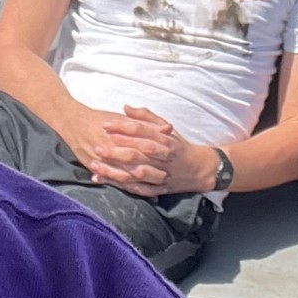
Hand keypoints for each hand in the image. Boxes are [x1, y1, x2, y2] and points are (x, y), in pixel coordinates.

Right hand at [62, 104, 170, 192]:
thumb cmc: (101, 118)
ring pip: (124, 176)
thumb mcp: (124, 118)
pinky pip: (111, 180)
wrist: (73, 121)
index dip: (158, 155)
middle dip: (151, 173)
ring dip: (140, 183)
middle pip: (135, 164)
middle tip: (166, 178)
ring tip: (154, 189)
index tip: (171, 160)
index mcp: (121, 135)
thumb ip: (146, 122)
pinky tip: (134, 191)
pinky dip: (123, 186)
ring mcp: (102, 160)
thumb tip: (169, 128)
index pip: (143, 147)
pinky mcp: (94, 167)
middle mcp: (112, 149)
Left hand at [93, 106, 219, 197]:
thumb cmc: (179, 146)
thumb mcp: (166, 128)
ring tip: (97, 166)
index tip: (105, 124)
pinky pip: (140, 189)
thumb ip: (146, 117)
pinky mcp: (160, 189)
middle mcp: (164, 157)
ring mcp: (162, 174)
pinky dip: (123, 187)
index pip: (142, 131)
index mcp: (165, 140)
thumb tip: (125, 107)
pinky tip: (107, 182)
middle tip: (97, 147)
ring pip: (137, 173)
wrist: (201, 169)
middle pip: (138, 152)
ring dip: (116, 171)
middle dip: (117, 150)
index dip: (123, 127)